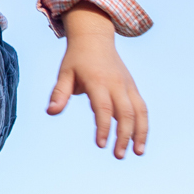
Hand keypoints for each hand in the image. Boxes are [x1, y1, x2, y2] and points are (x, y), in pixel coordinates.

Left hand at [47, 3, 148, 158]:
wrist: (95, 38)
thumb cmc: (77, 58)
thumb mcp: (64, 73)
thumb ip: (59, 93)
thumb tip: (51, 111)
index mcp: (98, 81)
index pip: (103, 108)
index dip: (104, 127)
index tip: (101, 145)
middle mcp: (116, 84)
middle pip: (126, 113)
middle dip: (124, 136)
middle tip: (118, 156)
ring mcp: (127, 85)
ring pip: (140, 111)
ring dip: (140, 133)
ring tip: (138, 153)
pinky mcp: (132, 88)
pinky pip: (141, 108)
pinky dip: (143, 125)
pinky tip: (139, 141)